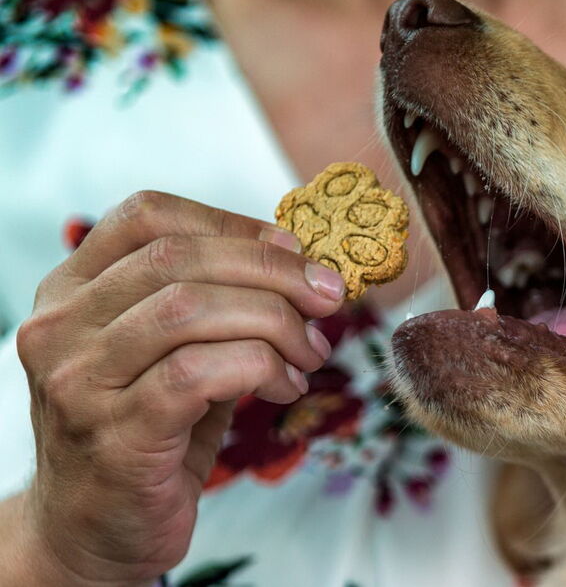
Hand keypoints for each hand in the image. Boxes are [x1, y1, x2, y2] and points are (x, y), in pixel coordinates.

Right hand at [13, 191, 343, 584]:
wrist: (95, 529)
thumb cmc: (147, 430)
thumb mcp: (173, 351)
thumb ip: (217, 303)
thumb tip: (300, 264)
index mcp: (72, 290)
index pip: (147, 217)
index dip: (231, 222)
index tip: (292, 247)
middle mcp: (61, 327)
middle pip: (178, 258)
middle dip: (272, 270)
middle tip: (326, 296)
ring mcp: (80, 381)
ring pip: (190, 309)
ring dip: (274, 322)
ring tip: (310, 350)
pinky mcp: (114, 433)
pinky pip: (199, 372)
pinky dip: (260, 368)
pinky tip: (285, 386)